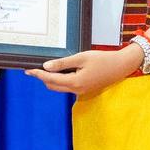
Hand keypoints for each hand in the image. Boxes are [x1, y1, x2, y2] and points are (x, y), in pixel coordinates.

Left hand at [25, 45, 141, 96]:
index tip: (28, 70)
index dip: (38, 75)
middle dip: (42, 78)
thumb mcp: (81, 58)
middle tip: (34, 68)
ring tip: (46, 68)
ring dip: (51, 80)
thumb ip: (63, 63)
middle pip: (53, 86)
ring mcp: (81, 91)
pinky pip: (68, 86)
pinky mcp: (85, 89)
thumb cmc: (103, 59)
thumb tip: (46, 67)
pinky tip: (60, 71)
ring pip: (60, 87)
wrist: (121, 66)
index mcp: (75, 82)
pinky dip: (61, 80)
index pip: (50, 80)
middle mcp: (76, 90)